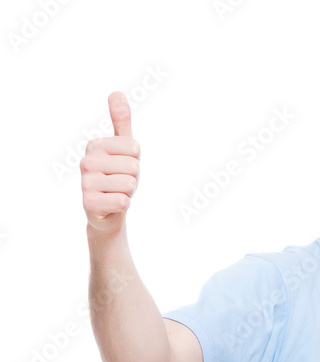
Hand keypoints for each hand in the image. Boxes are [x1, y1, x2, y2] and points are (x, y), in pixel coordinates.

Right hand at [81, 92, 140, 233]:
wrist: (107, 212)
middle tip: (121, 183)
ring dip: (128, 194)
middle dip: (133, 179)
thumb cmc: (118, 177)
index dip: (136, 161)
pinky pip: (122, 201)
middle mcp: (86, 161)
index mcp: (95, 145)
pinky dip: (123, 205)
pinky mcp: (88, 203)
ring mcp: (85, 182)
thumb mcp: (123, 149)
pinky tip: (112, 205)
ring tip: (116, 193)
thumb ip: (121, 122)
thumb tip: (116, 92)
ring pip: (129, 185)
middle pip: (133, 167)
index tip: (124, 167)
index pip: (134, 148)